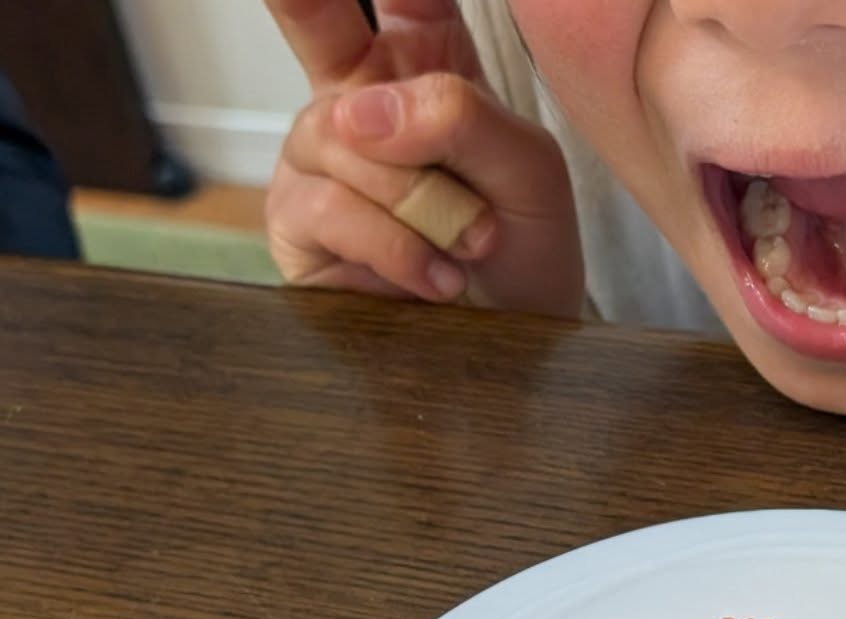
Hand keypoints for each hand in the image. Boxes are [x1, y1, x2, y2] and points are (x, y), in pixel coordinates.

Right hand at [264, 0, 583, 316]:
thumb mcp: (528, 171)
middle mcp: (357, 97)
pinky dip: (396, 245)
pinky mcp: (299, 222)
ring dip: (422, 202)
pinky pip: (330, 207)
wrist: (514, 340)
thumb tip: (365, 113)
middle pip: (308, 12)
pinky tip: (434, 274)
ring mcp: (321, 157)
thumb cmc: (524, 248)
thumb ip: (464, 118)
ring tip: (468, 243)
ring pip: (346, 140)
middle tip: (328, 47)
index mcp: (419, 60)